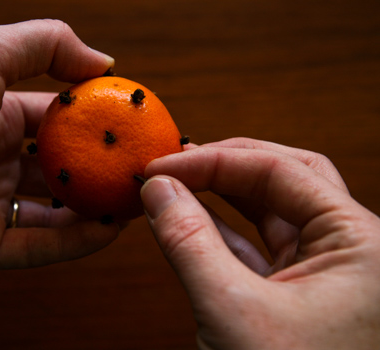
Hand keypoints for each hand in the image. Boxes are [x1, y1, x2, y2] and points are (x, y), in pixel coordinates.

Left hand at [0, 20, 119, 273]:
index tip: (137, 125)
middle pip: (63, 168)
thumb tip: (103, 58)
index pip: (61, 119)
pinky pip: (38, 245)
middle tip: (144, 170)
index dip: (99, 122)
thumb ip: (45, 46)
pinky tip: (108, 230)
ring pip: (56, 211)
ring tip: (136, 203)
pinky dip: (74, 242)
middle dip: (103, 169)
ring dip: (96, 208)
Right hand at [141, 138, 379, 348]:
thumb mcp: (231, 310)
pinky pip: (255, 245)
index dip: (215, 161)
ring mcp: (322, 271)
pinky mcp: (295, 292)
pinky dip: (219, 230)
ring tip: (176, 184)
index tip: (164, 165)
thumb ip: (189, 241)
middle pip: (284, 176)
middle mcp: (348, 249)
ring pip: (270, 209)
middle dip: (227, 164)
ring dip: (220, 193)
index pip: (280, 171)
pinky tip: (188, 220)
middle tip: (177, 162)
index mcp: (359, 243)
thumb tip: (157, 188)